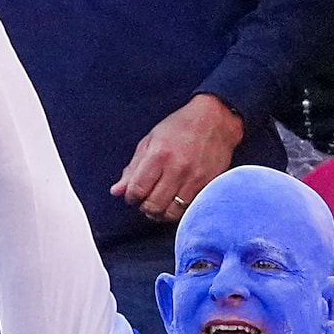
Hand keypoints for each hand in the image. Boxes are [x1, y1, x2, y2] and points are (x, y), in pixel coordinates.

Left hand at [113, 94, 242, 219]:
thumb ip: (133, 168)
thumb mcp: (150, 141)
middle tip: (146, 201)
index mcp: (158, 155)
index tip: (132, 195)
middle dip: (145, 207)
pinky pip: (189, 209)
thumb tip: (117, 191)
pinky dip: (179, 210)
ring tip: (160, 204)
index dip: (130, 197)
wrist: (216, 120)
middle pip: (153, 205)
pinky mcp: (208, 185)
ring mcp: (195, 179)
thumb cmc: (181, 127)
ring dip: (162, 213)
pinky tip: (175, 202)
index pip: (137, 190)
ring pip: (172, 213)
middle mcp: (177, 169)